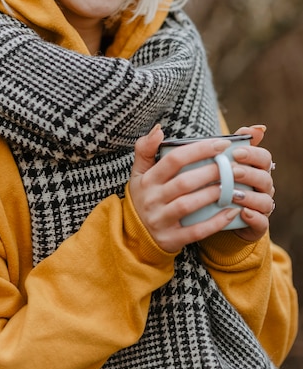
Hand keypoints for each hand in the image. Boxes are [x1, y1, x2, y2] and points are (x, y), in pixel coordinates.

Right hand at [129, 126, 247, 252]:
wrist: (134, 234)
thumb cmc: (143, 196)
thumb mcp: (138, 172)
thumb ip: (145, 149)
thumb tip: (159, 129)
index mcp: (147, 179)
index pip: (174, 159)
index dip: (199, 150)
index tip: (221, 144)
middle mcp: (152, 199)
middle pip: (184, 182)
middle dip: (210, 171)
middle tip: (232, 164)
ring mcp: (160, 220)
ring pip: (189, 205)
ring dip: (213, 194)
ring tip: (233, 185)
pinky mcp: (170, 239)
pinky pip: (195, 231)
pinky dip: (215, 222)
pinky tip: (231, 212)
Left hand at [229, 125, 274, 241]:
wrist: (217, 214)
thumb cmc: (222, 182)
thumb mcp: (223, 162)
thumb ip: (236, 144)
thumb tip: (258, 127)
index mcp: (257, 169)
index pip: (264, 158)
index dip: (252, 154)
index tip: (235, 152)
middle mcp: (263, 187)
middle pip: (265, 177)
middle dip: (249, 173)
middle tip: (232, 171)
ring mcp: (262, 206)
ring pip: (265, 200)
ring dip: (249, 196)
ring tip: (233, 194)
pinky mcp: (257, 225)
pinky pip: (261, 222)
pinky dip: (253, 217)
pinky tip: (242, 212)